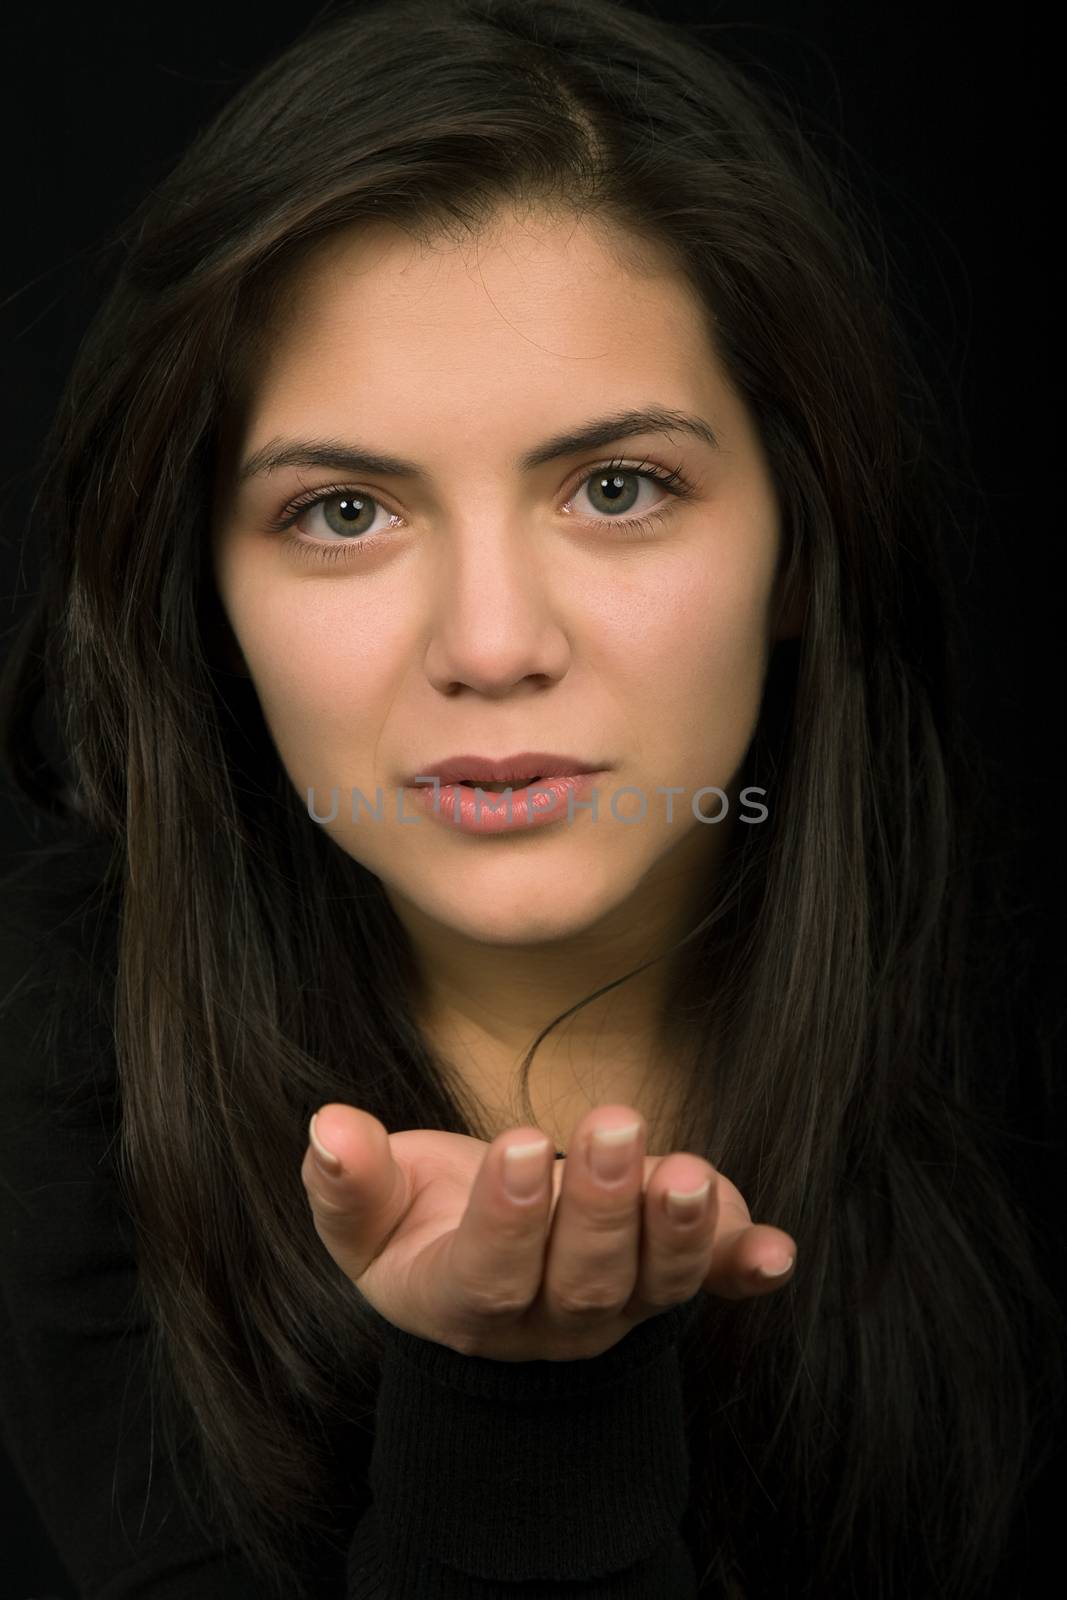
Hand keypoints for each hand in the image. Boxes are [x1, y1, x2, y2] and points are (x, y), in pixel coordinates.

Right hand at [301, 1102, 796, 1361]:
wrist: (482, 1285)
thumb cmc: (420, 1231)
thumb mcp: (368, 1217)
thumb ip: (347, 1183)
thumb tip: (326, 1128)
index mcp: (465, 1302)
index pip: (490, 1275)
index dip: (510, 1218)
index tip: (525, 1146)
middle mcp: (550, 1321)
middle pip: (585, 1282)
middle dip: (603, 1207)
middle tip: (616, 1126)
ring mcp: (619, 1308)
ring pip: (655, 1286)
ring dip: (681, 1232)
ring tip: (692, 1174)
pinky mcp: (669, 1282)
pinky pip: (714, 1286)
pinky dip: (746, 1269)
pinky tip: (776, 1252)